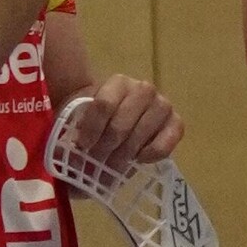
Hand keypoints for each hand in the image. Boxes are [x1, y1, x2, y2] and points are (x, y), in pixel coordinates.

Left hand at [59, 74, 183, 168]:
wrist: (118, 124)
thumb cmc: (95, 120)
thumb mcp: (78, 120)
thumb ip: (72, 131)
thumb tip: (71, 152)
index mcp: (117, 82)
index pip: (103, 104)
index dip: (91, 128)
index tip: (82, 145)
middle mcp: (143, 89)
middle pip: (123, 119)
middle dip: (108, 143)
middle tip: (99, 158)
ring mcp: (162, 104)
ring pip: (146, 128)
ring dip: (128, 150)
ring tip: (115, 163)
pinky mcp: (176, 122)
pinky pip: (169, 137)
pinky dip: (154, 151)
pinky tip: (139, 159)